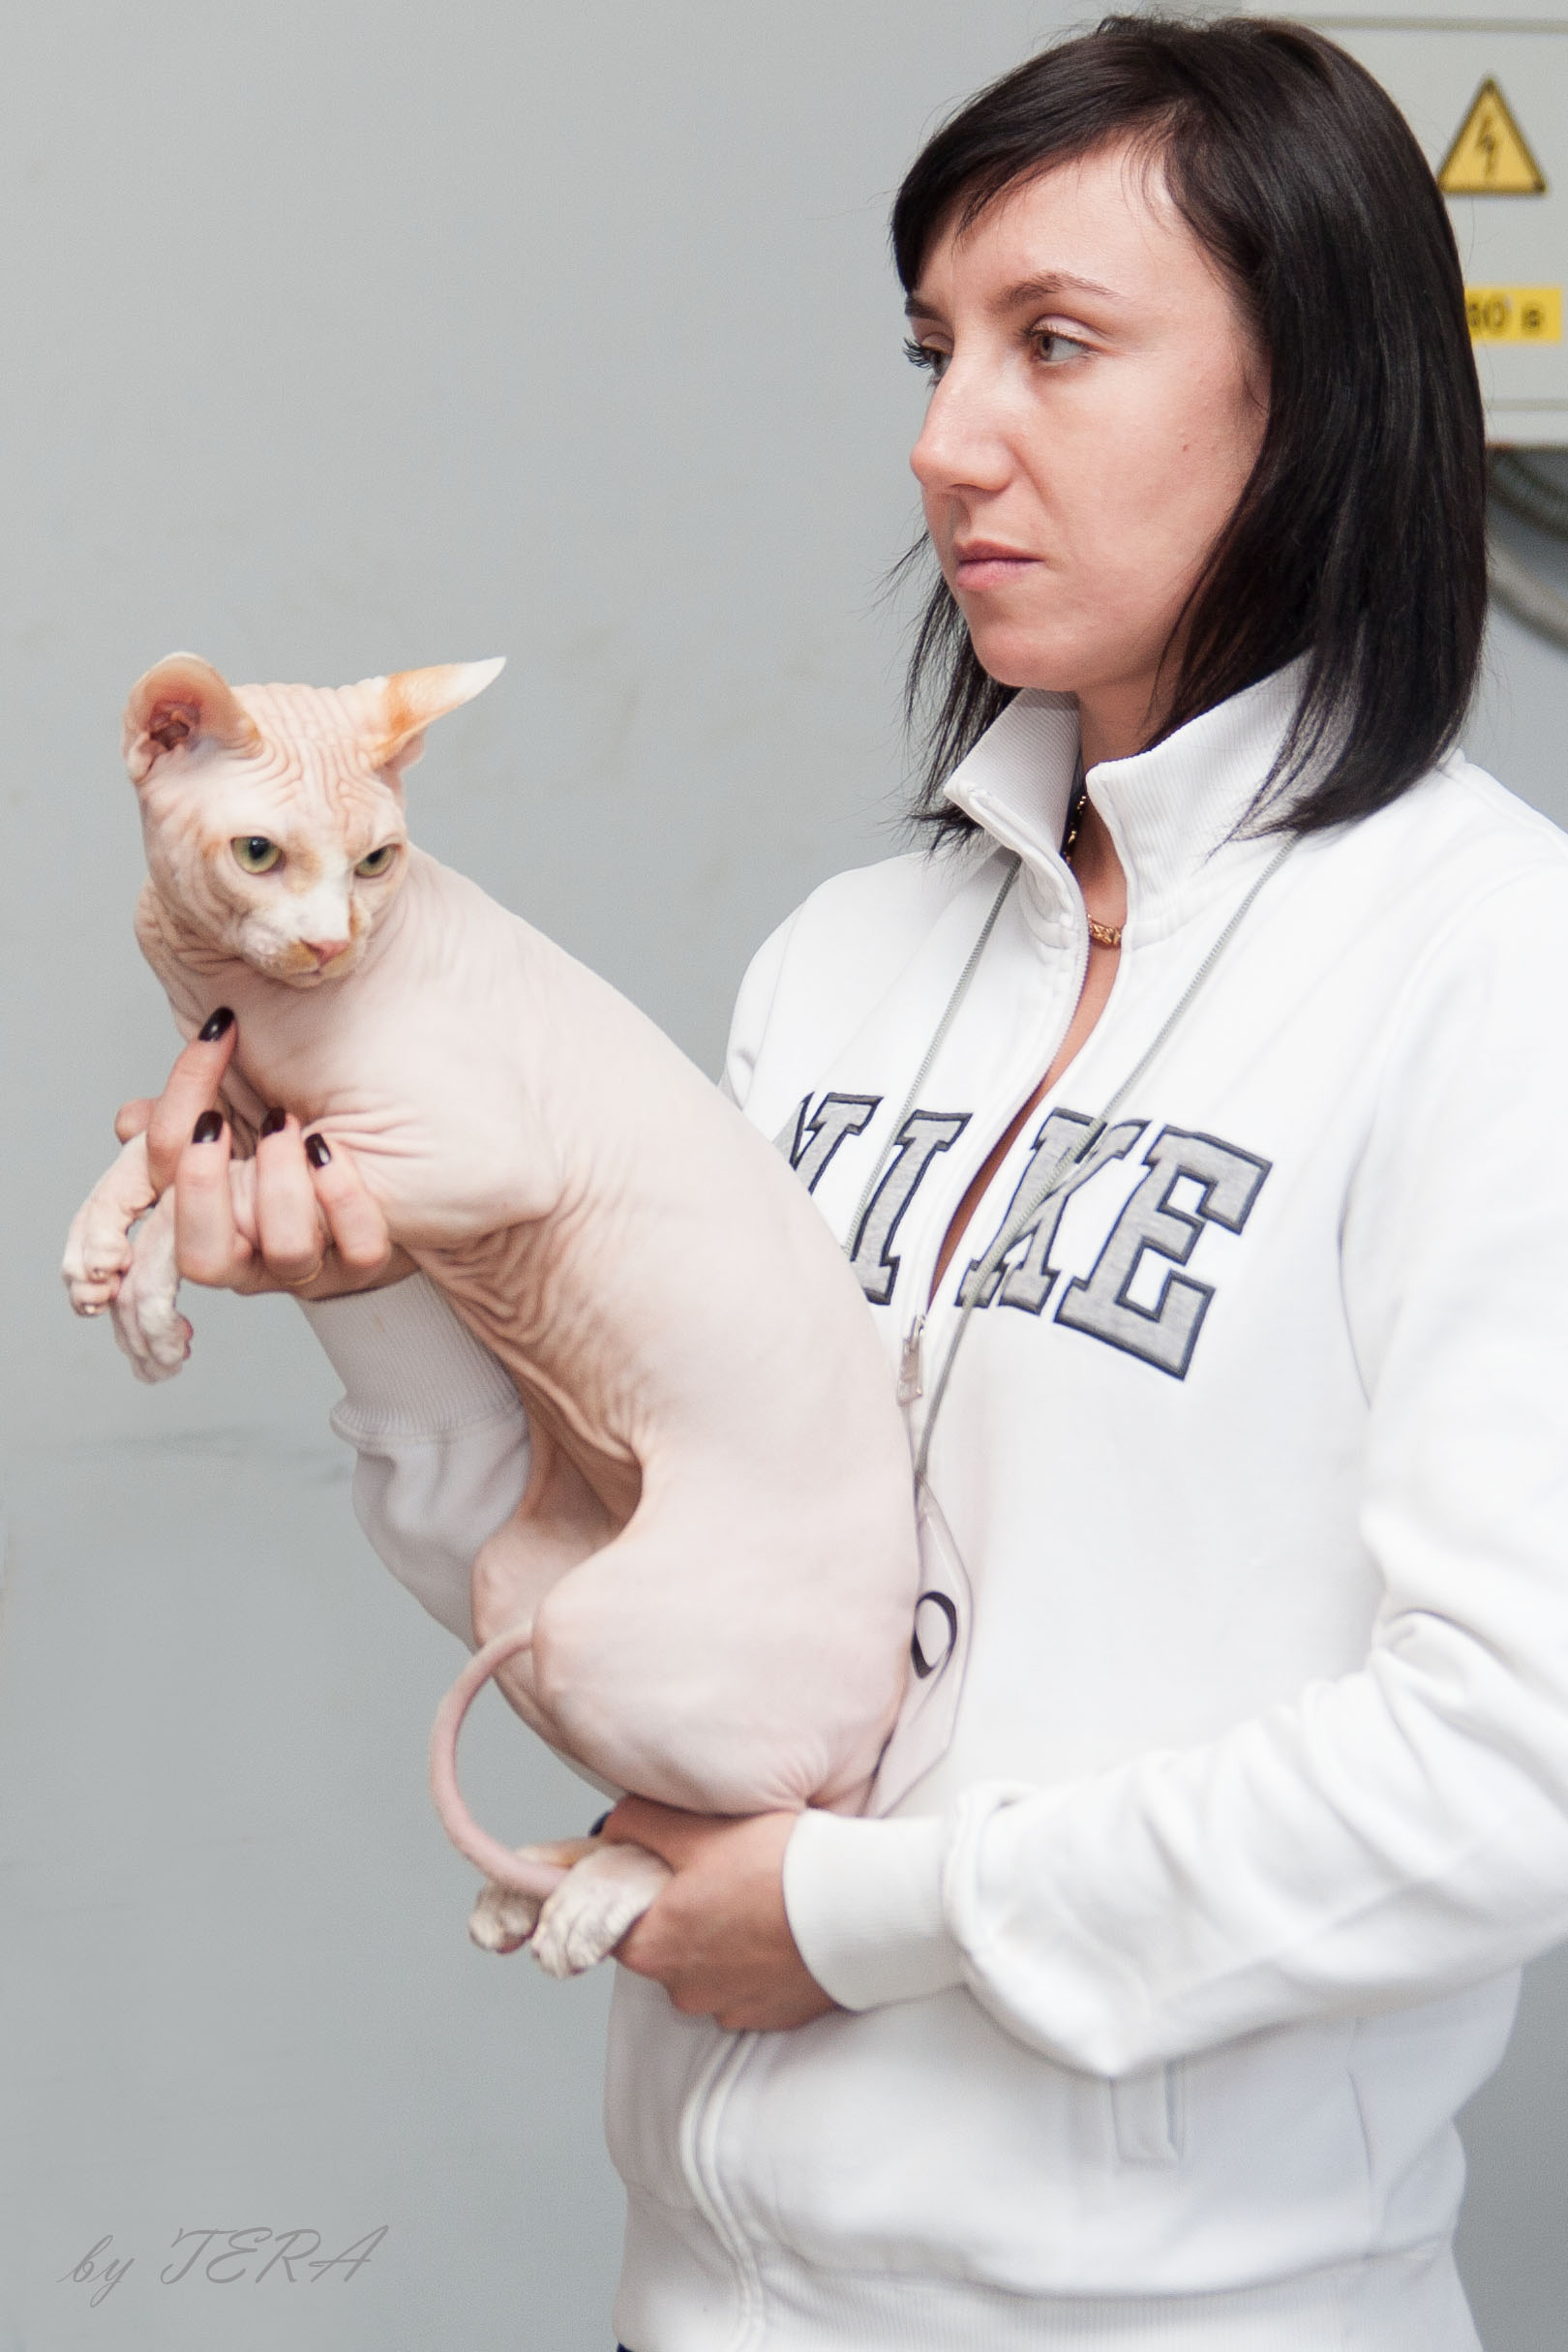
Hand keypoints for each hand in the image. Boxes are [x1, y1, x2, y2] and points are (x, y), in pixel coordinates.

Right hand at [116, 1014, 414, 1301]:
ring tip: (292, 1126)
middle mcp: (249, 1255)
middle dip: (204, 1188)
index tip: (212, 1043)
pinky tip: (331, 1150)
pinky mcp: (364, 1264)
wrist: (388, 1151)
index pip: (161, 1191)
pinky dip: (344, 1199)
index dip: (171, 1120)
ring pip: (288, 1253)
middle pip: (203, 1260)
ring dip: (283, 1185)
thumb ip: (186, 1113)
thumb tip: (131, 1122)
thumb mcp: (234, 1112)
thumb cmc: (297, 1129)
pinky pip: (359, 1250)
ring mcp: (309, 1265)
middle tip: (221, 1122)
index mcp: (201, 1216)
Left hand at [602, 1797, 837, 2032]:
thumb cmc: (777, 1866)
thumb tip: (612, 1829)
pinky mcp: (773, 2015)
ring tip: (759, 1896)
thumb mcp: (696, 1828)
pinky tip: (782, 1927)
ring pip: (708, 1969)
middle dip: (683, 1912)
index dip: (633, 1889)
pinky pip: (750, 1986)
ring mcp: (731, 2008)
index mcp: (654, 1947)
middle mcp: (684, 1990)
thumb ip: (640, 1825)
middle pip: (664, 1947)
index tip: (659, 1867)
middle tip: (719, 1871)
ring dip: (723, 1939)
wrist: (858, 1907)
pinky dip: (758, 1961)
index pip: (614, 1923)